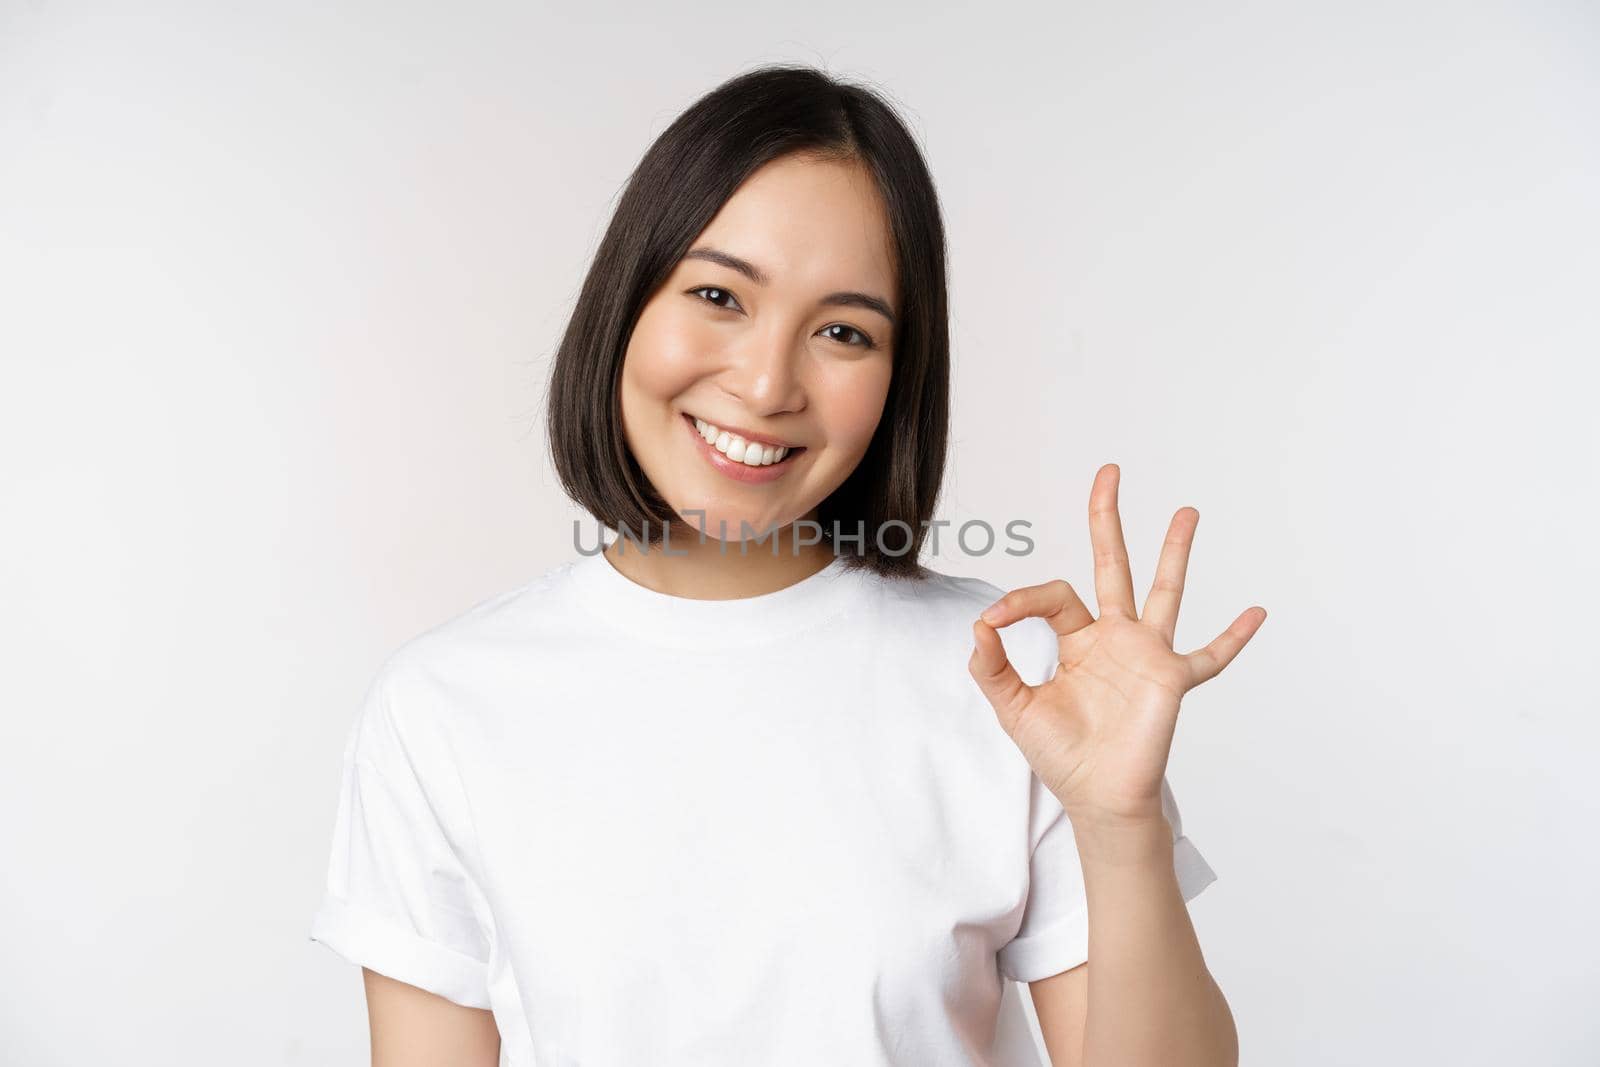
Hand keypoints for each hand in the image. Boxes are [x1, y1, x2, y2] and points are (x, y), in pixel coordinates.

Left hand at [968, 463, 1265, 829]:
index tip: (993, 621)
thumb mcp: (1013, 708)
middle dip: (1108, 519)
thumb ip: (991, 667)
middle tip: (1109, 473)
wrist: (1097, 797)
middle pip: (1112, 565)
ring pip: (1164, 591)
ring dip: (1174, 552)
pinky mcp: (1172, 681)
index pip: (1052, 597)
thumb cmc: (1061, 754)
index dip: (1020, 602)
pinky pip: (1209, 656)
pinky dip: (1233, 637)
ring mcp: (1147, 655)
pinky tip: (1257, 612)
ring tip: (1185, 511)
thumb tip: (978, 625)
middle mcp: (1115, 637)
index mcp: (1077, 640)